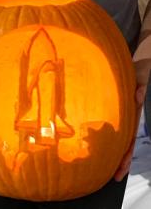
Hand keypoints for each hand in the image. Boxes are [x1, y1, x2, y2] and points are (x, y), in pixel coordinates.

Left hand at [114, 57, 150, 181]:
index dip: (127, 155)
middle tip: (115, 176)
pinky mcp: (116, 111)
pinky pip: (113, 126)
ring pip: (119, 138)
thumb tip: (139, 96)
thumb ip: (142, 87)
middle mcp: (128, 119)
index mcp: (134, 115)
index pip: (130, 139)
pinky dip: (108, 138)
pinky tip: (101, 146)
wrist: (135, 68)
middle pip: (125, 144)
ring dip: (115, 153)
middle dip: (121, 160)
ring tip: (108, 169)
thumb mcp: (142, 78)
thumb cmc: (138, 73)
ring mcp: (122, 117)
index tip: (122, 168)